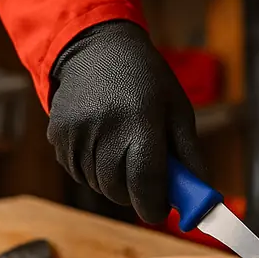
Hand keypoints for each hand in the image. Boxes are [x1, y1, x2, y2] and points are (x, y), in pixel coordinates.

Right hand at [47, 19, 204, 223]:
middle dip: (137, 195)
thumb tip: (201, 198)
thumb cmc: (147, 81)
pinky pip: (78, 173)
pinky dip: (94, 172)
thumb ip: (190, 156)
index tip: (162, 210)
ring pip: (98, 186)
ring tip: (125, 153)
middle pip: (119, 190)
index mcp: (140, 120)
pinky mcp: (57, 135)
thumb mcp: (177, 110)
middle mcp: (104, 128)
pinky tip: (103, 147)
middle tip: (148, 179)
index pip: (145, 181)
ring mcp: (76, 133)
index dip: (155, 205)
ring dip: (115, 183)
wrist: (96, 46)